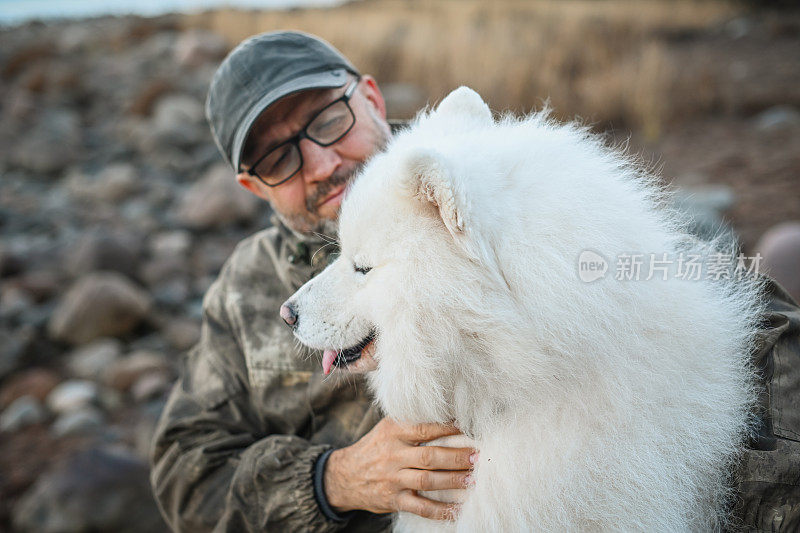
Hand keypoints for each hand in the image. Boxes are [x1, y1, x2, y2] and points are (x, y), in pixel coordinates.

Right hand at [324, 419, 476, 519]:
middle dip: (457, 457)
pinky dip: (440, 510)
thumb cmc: (375, 447)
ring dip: (453, 480)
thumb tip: (448, 413)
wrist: (344, 476)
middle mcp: (393, 454)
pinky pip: (420, 507)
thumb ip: (412, 422)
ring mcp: (393, 478)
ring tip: (473, 479)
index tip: (470, 427)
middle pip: (430, 456)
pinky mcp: (393, 500)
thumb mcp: (387, 428)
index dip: (449, 427)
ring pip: (427, 480)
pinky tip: (457, 510)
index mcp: (393, 432)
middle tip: (478, 456)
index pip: (425, 428)